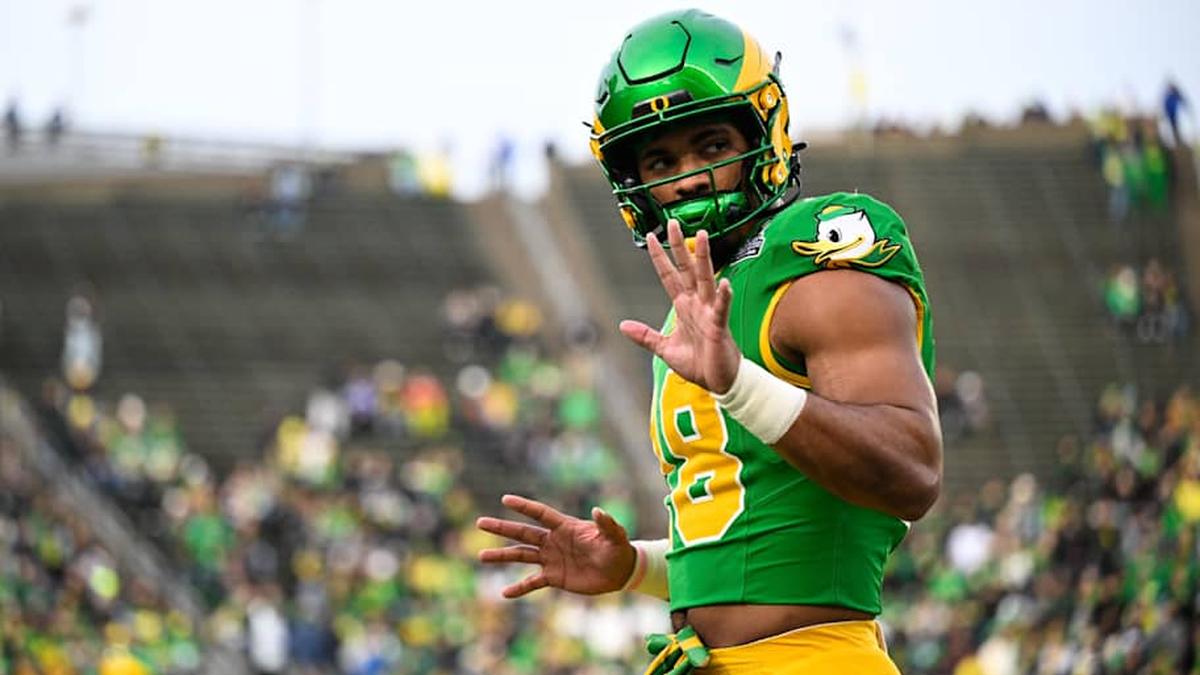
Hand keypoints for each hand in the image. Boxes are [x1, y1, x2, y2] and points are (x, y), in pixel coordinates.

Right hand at [476, 494, 635, 597]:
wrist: (619, 571)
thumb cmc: (617, 549)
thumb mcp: (615, 536)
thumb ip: (606, 524)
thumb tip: (597, 511)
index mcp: (565, 527)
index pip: (541, 514)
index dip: (524, 506)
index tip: (505, 499)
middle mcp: (553, 541)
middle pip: (523, 532)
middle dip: (502, 527)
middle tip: (480, 522)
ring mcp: (551, 559)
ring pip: (521, 555)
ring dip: (502, 555)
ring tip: (482, 556)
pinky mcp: (554, 577)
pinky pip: (532, 582)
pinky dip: (519, 588)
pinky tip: (504, 593)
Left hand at [619, 220, 741, 393]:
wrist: (718, 381)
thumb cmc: (697, 363)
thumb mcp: (664, 348)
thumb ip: (645, 335)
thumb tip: (623, 325)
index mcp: (683, 306)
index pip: (669, 276)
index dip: (660, 257)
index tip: (651, 237)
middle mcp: (696, 304)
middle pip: (686, 269)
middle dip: (680, 247)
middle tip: (673, 223)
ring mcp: (709, 312)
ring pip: (705, 280)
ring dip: (703, 259)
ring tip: (702, 236)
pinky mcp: (719, 326)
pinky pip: (721, 308)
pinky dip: (723, 296)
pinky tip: (724, 282)